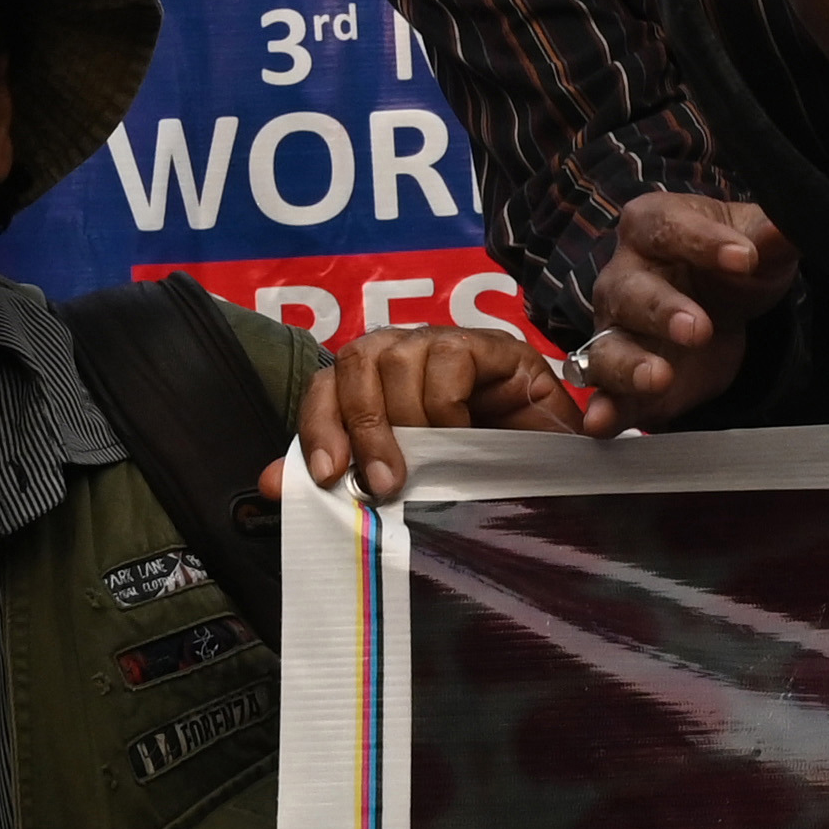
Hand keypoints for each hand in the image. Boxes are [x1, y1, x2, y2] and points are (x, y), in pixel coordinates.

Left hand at [289, 314, 595, 502]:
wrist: (559, 476)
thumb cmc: (479, 480)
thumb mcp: (404, 483)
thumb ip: (341, 477)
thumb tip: (270, 484)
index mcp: (374, 385)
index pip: (325, 384)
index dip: (319, 426)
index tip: (329, 477)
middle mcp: (403, 355)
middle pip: (355, 361)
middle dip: (364, 427)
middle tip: (385, 484)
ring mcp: (446, 344)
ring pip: (398, 359)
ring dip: (411, 422)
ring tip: (436, 462)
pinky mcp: (490, 344)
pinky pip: (448, 359)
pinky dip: (449, 404)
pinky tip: (468, 433)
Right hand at [568, 189, 795, 430]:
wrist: (725, 307)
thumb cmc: (732, 263)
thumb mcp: (758, 242)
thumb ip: (772, 235)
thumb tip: (800, 222)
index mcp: (653, 225)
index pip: (669, 227)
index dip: (704, 242)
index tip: (747, 258)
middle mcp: (622, 276)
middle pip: (630, 291)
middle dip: (663, 311)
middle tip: (699, 329)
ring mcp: (615, 329)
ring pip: (608, 345)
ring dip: (629, 364)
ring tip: (659, 377)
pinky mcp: (621, 377)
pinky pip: (604, 392)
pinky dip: (603, 408)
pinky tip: (602, 422)